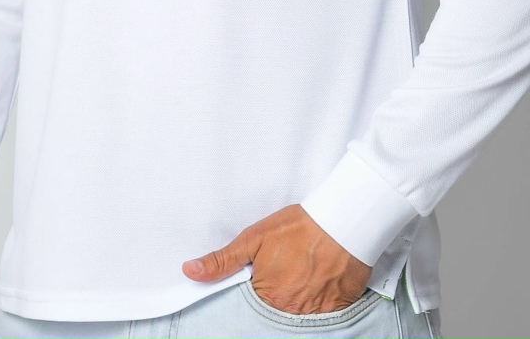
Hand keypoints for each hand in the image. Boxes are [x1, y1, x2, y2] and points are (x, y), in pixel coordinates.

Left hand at [182, 203, 372, 314]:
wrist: (342, 221)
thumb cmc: (300, 227)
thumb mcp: (254, 237)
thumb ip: (223, 260)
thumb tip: (191, 271)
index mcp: (267, 295)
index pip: (251, 303)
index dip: (255, 287)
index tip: (262, 274)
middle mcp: (289, 309)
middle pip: (275, 306)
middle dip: (277, 289)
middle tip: (287, 267)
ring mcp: (314, 312)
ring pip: (297, 308)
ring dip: (296, 292)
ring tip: (301, 268)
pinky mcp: (336, 308)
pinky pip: (321, 310)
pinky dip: (317, 296)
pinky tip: (317, 276)